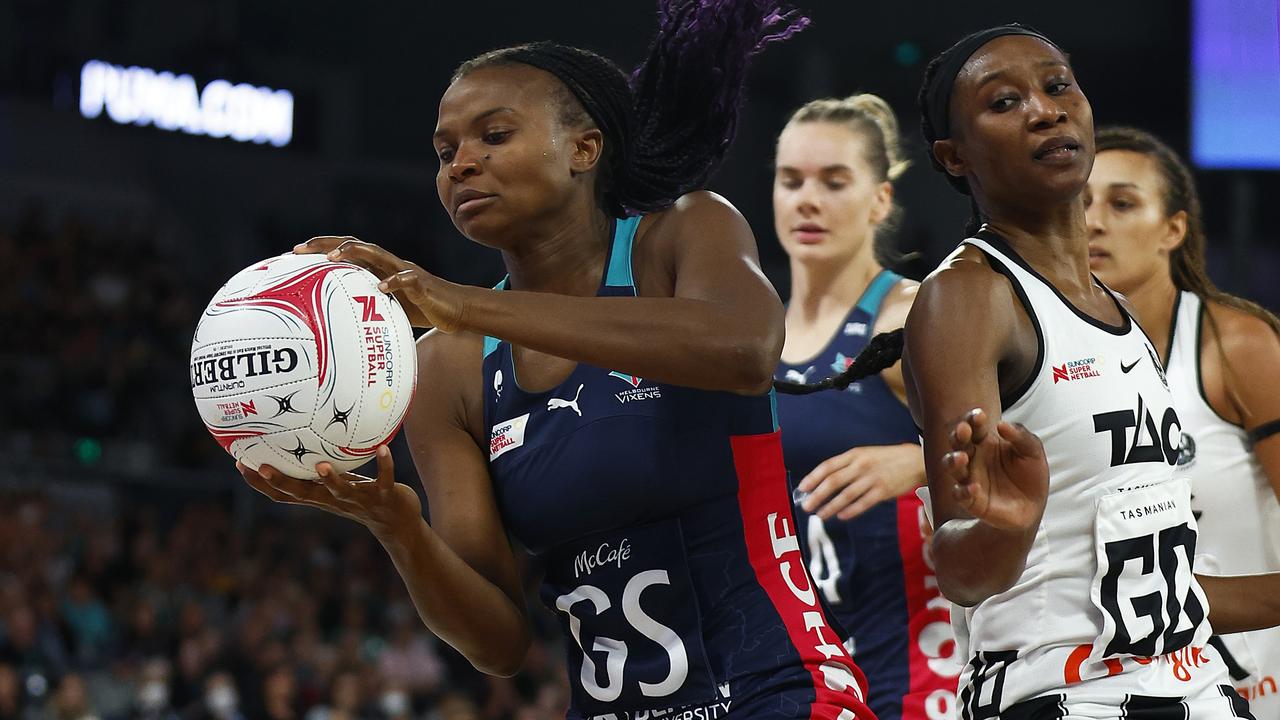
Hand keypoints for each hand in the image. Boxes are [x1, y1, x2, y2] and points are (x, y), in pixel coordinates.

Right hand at [237, 446, 422, 539]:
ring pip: (342, 491)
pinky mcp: (385, 496)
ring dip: (332, 480)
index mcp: (321, 497)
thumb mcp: (338, 485)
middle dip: (282, 482)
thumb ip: (321, 471)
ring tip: (321, 465)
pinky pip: (384, 479)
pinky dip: (385, 464)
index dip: (261, 483)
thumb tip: (304, 441)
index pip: (284, 494)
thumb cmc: (363, 497)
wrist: (398, 523)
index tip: (240, 464)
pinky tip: (383, 448)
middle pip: (304, 495)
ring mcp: (360, 500)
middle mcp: (335, 500)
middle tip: (262, 466)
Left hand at [295, 236, 468, 331]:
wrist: (455, 310)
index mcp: (377, 268)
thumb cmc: (419, 310)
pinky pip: (406, 279)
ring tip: (332, 259)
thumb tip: (333, 323)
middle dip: (326, 244)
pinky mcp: (421, 284)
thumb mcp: (385, 307)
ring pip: (377, 253)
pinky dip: (392, 282)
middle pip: (354, 244)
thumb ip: (364, 305)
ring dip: (353, 253)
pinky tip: (380, 288)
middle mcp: (388, 263)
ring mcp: (404, 271)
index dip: (320, 248)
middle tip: (300, 250)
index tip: (294, 253)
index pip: (346, 251)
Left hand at [796, 443, 923, 520]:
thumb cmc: (886, 459)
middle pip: (834, 481)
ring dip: (831, 506)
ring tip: (820, 515)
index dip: (813, 478)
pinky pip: (863, 503)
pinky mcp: (883, 491)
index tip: (802, 488)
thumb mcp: (865, 454)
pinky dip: (850, 511)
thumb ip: (847, 465)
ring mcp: (872, 478)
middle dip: (817, 495)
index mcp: (854, 454)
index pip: (828, 466)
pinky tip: (841, 516)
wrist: (915, 460)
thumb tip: (824, 481)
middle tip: (806, 506)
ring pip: (846, 495)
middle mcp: (861, 465)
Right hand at [942, 408, 1047, 530]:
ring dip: (953, 461)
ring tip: (962, 458)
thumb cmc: (1030, 475)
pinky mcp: (971, 500)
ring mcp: (970, 478)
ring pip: (951, 466)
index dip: (973, 419)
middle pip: (958, 442)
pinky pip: (960, 494)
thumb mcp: (1033, 452)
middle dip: (958, 435)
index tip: (979, 415)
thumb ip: (1021, 437)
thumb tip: (1002, 425)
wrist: (1033, 507)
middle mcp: (973, 458)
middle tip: (963, 430)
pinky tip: (974, 488)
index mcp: (985, 442)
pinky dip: (963, 491)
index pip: (974, 426)